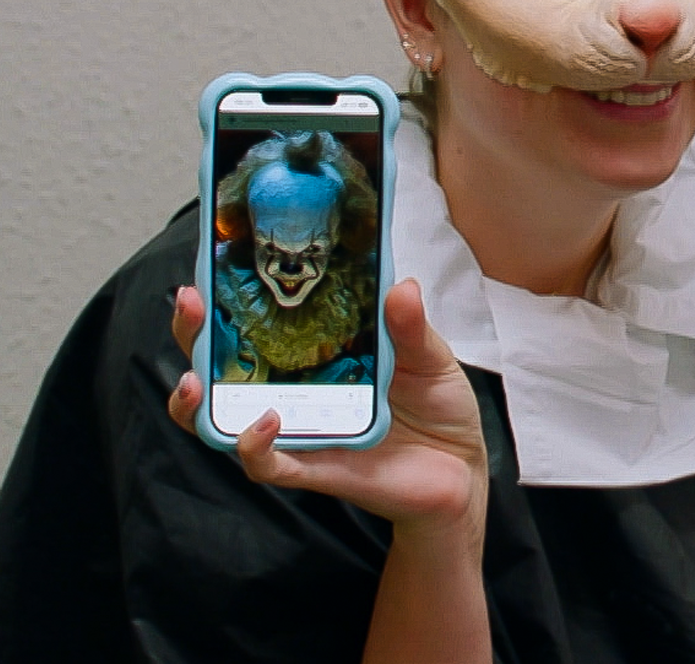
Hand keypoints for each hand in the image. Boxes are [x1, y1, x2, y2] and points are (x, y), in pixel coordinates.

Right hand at [167, 279, 489, 537]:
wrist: (462, 470)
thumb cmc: (439, 408)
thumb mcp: (430, 357)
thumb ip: (411, 327)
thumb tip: (401, 284)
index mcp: (315, 356)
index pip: (255, 325)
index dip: (225, 299)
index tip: (207, 267)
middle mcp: (294, 392)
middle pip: (219, 366)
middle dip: (193, 335)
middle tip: (190, 303)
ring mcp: (298, 431)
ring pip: (221, 421)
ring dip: (195, 402)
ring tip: (192, 379)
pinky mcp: (313, 470)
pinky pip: (267, 464)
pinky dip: (255, 447)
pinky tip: (265, 421)